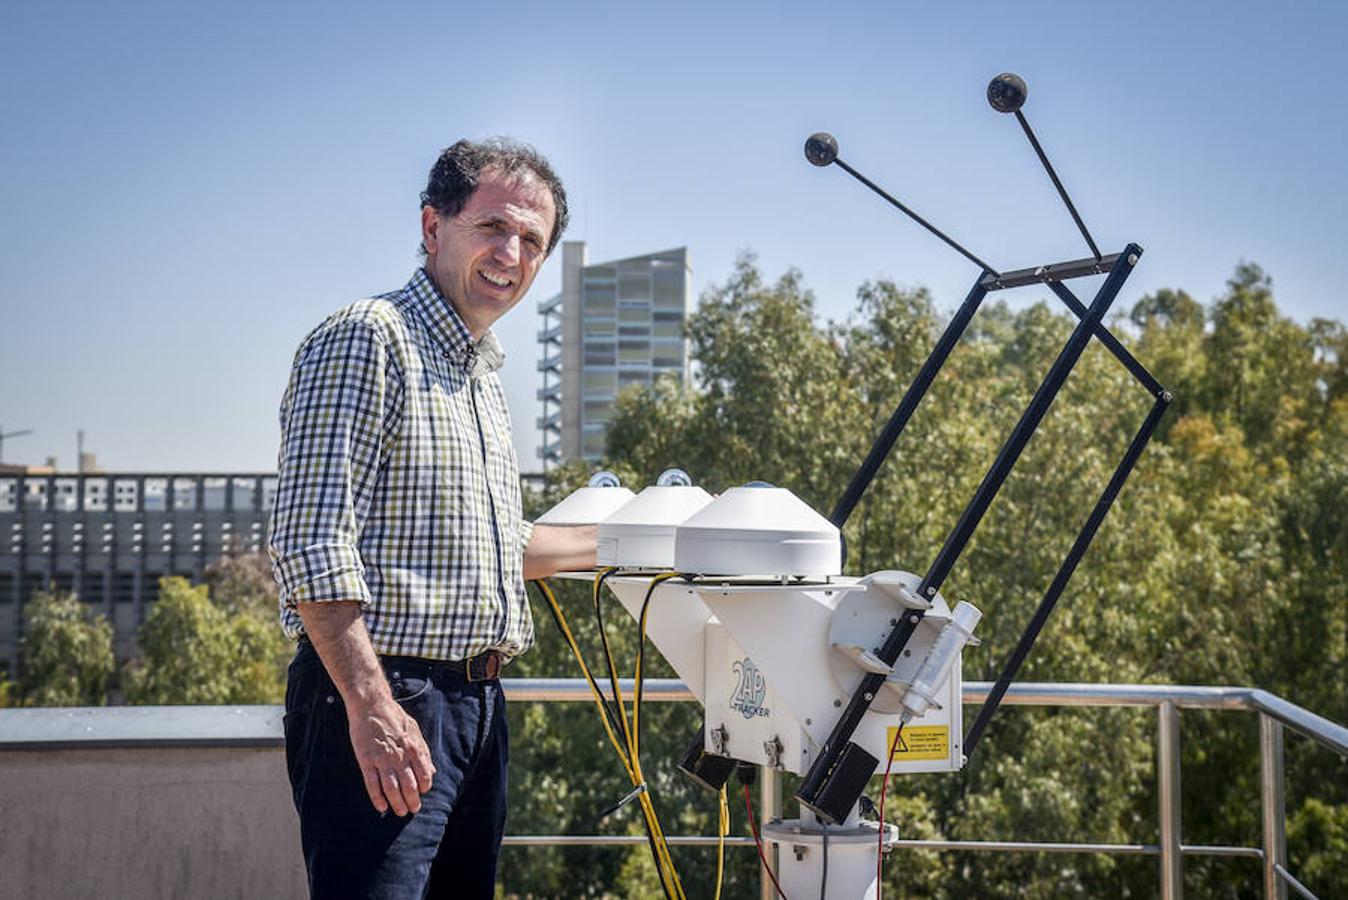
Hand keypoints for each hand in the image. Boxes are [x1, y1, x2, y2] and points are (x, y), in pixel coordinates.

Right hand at [347, 698, 435, 815]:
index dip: (424, 787)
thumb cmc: (394, 717)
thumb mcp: (415, 731)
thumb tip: (432, 771)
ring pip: (392, 788)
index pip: (424, 775)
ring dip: (397, 803)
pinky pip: (372, 784)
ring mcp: (382, 759)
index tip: (422, 792)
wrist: (371, 706)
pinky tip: (381, 807)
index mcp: (414, 748)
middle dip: (413, 801)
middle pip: (409, 785)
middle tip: (413, 809)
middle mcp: (400, 756)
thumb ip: (424, 752)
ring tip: (401, 811)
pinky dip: (377, 798)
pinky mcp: (366, 760)